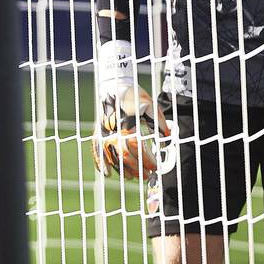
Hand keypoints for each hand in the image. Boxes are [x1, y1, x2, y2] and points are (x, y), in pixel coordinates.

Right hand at [91, 40, 168, 177]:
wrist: (114, 85)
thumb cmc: (134, 95)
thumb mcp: (150, 105)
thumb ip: (159, 122)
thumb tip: (167, 137)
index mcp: (126, 123)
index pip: (136, 148)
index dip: (145, 160)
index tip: (154, 167)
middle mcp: (113, 130)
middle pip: (123, 155)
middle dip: (135, 168)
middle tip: (145, 176)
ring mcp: (103, 131)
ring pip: (111, 156)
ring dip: (121, 169)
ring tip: (131, 177)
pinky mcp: (98, 131)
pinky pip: (97, 151)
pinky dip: (101, 163)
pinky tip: (107, 173)